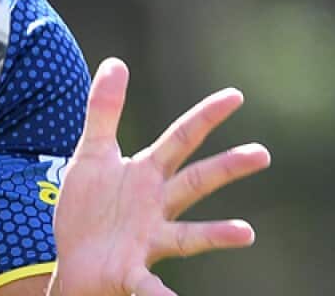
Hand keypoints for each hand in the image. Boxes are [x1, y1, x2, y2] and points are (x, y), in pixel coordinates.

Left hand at [50, 58, 271, 295]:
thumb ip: (103, 110)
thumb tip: (116, 62)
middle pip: (195, 182)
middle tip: (261, 153)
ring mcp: (149, 240)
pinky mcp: (132, 271)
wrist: (73, 257)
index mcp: (147, 175)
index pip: (181, 139)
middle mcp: (157, 206)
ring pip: (188, 237)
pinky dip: (163, 295)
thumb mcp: (92, 154)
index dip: (205, 117)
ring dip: (216, 235)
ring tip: (245, 233)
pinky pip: (150, 286)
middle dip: (226, 168)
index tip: (235, 95)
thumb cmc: (90, 206)